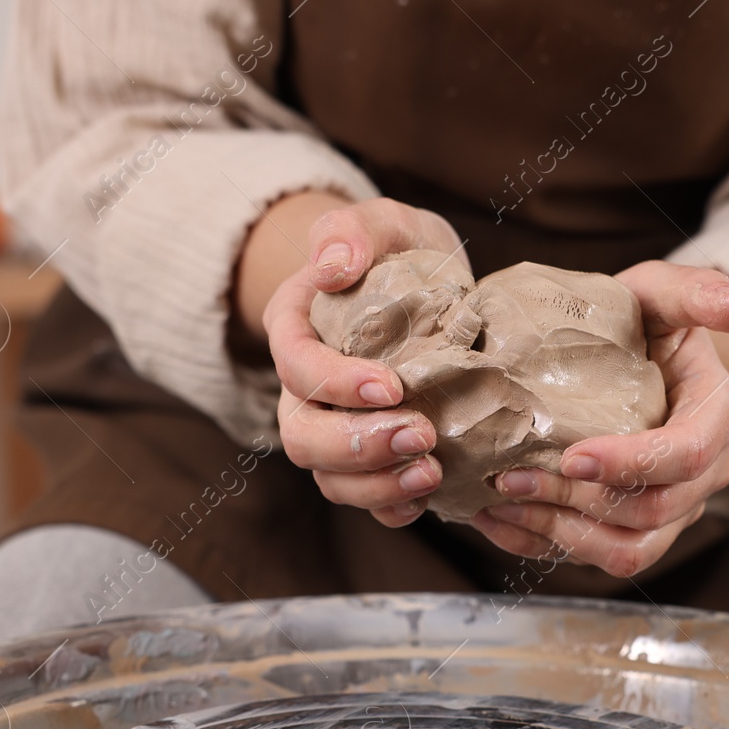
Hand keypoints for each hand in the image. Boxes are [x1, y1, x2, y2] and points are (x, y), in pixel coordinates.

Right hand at [265, 198, 465, 526]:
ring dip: (377, 483)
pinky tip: (427, 497)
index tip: (391, 386)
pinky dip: (390, 506)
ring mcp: (334, 428)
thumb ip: (353, 229)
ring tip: (431, 472)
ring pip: (328, 476)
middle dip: (357, 445)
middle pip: (301, 436)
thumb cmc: (398, 250)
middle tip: (422, 435)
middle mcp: (304, 389)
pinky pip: (364, 497)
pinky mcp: (370, 456)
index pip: (296, 367)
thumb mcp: (383, 222)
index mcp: (298, 330)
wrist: (426, 285)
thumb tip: (333, 264)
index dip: (335, 384)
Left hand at [471, 261, 728, 576]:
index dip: (632, 464)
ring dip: (561, 534)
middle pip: (653, 512)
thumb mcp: (664, 292)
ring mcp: (672, 509)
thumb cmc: (644, 321)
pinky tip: (498, 520)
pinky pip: (596, 559)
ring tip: (502, 502)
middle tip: (512, 476)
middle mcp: (703, 475)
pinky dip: (543, 546)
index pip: (688, 455)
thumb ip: (697, 292)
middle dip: (579, 501)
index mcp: (716, 417)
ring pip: (628, 551)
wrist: (633, 357)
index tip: (572, 455)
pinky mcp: (635, 530)